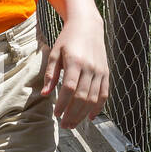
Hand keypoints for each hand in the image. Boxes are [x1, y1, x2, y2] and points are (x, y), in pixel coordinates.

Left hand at [40, 14, 108, 128]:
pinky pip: (104, 94)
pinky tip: (90, 117)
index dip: (63, 104)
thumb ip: (50, 74)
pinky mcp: (106, 73)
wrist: (87, 26)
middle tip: (64, 125)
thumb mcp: (54, 53)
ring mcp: (100, 71)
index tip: (56, 114)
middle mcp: (90, 68)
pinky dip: (98, 107)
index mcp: (75, 62)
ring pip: (93, 98)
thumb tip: (44, 94)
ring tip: (73, 124)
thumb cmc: (67, 40)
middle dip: (72, 114)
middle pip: (82, 97)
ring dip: (83, 114)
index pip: (69, 88)